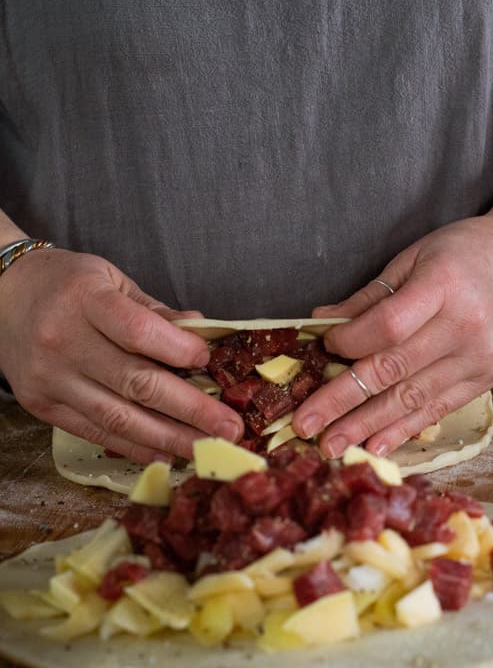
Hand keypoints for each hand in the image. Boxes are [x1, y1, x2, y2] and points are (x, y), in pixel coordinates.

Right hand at [0, 248, 243, 461]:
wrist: (1, 294)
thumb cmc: (66, 283)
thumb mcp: (111, 279)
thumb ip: (154, 311)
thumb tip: (201, 333)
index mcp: (85, 301)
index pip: (138, 331)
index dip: (178, 350)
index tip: (208, 361)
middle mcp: (64, 342)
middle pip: (136, 382)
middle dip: (191, 409)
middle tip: (230, 427)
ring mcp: (51, 379)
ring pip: (118, 417)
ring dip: (170, 437)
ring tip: (208, 448)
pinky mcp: (43, 406)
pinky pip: (96, 432)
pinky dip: (134, 446)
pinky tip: (166, 453)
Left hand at [293, 215, 492, 457]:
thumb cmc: (466, 252)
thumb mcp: (414, 258)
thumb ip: (370, 296)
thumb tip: (322, 323)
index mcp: (444, 286)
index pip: (387, 326)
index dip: (349, 342)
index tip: (324, 347)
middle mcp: (465, 326)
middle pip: (393, 370)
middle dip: (342, 399)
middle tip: (305, 424)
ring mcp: (479, 358)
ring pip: (412, 398)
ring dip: (367, 424)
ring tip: (332, 445)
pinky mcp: (487, 379)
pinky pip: (438, 408)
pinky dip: (404, 428)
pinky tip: (375, 445)